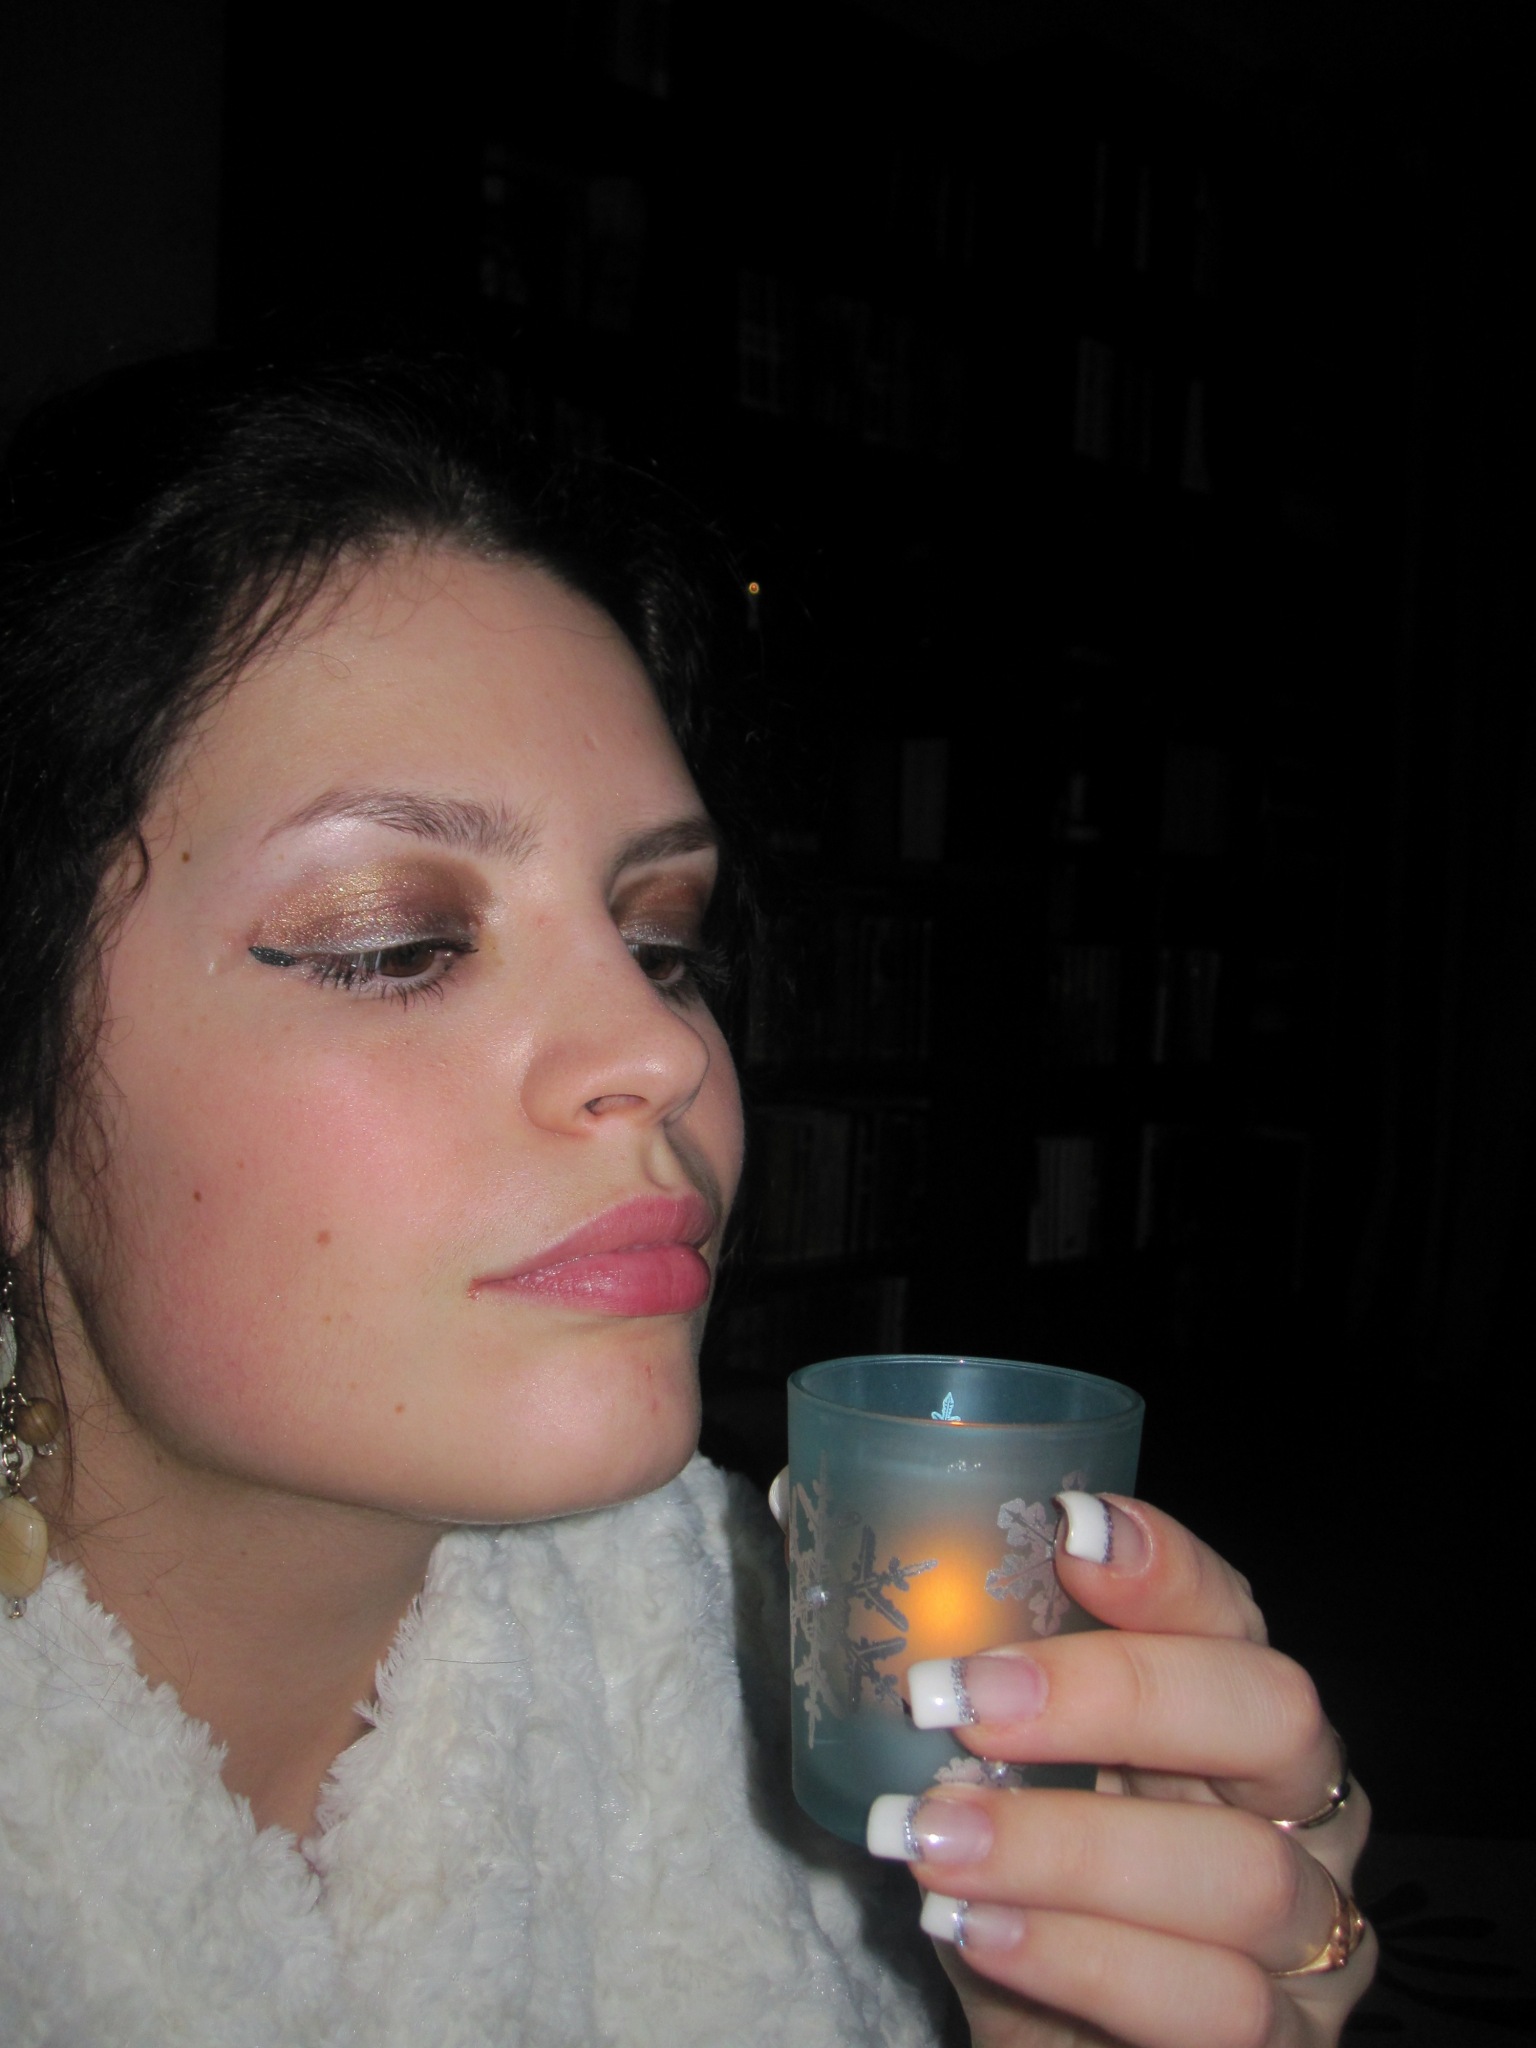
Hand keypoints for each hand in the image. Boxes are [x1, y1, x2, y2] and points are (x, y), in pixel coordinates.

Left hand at [869, 1495, 1373, 2047]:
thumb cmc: (1031, 1887)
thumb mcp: (987, 1772)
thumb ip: (929, 1650)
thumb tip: (798, 1511)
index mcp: (1234, 1703)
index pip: (1231, 1605)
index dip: (1164, 1563)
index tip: (1063, 1528)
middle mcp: (1298, 1804)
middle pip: (1271, 1710)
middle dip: (1116, 1694)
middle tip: (960, 1704)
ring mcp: (1309, 1934)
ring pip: (1240, 1872)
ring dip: (1066, 1850)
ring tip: (928, 1841)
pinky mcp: (1285, 2046)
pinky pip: (1213, 2004)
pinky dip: (1079, 1958)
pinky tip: (973, 1931)